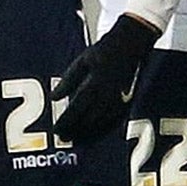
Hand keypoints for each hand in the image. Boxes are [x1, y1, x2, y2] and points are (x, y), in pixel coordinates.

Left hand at [52, 13, 159, 144]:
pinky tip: (92, 134)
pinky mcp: (127, 103)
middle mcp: (108, 95)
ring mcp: (119, 101)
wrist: (132, 45)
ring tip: (75, 139)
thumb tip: (54, 97)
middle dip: (75, 130)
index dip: (66, 121)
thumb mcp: (83, 61)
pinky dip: (100, 130)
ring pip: (100, 124)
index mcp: (95, 83)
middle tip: (63, 138)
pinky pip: (112, 122)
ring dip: (87, 134)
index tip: (56, 130)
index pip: (77, 108)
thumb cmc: (105, 50)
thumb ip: (68, 80)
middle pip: (88, 120)